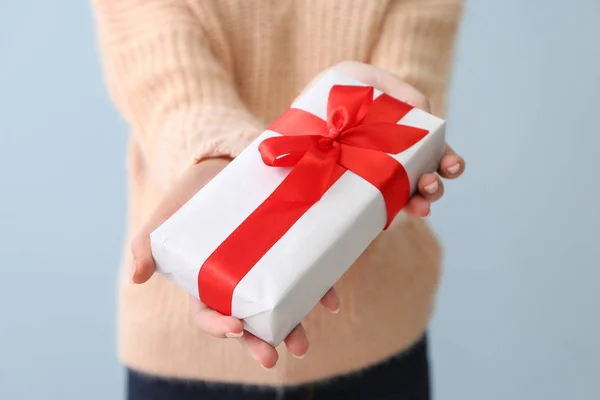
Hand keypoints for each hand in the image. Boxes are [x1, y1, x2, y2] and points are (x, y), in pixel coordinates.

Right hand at [130, 158, 339, 367]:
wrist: (221, 165)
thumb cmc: (190, 195)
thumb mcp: (166, 215)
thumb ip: (146, 242)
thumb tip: (137, 277)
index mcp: (205, 280)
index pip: (209, 313)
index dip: (219, 327)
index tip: (236, 329)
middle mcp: (237, 281)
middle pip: (248, 321)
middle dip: (260, 342)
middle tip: (275, 357)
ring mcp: (264, 269)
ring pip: (278, 306)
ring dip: (292, 327)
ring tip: (302, 344)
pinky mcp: (286, 251)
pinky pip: (305, 276)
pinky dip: (319, 290)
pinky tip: (330, 301)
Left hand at [305, 61, 465, 216]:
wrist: (292, 122)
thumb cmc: (330, 93)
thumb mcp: (358, 77)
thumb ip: (391, 87)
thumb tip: (421, 109)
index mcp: (402, 132)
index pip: (432, 147)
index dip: (446, 155)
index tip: (447, 163)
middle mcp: (395, 156)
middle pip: (427, 173)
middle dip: (436, 181)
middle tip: (431, 183)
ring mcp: (378, 177)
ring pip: (409, 193)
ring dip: (422, 199)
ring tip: (422, 205)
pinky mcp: (361, 195)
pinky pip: (384, 206)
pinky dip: (397, 209)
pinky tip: (405, 212)